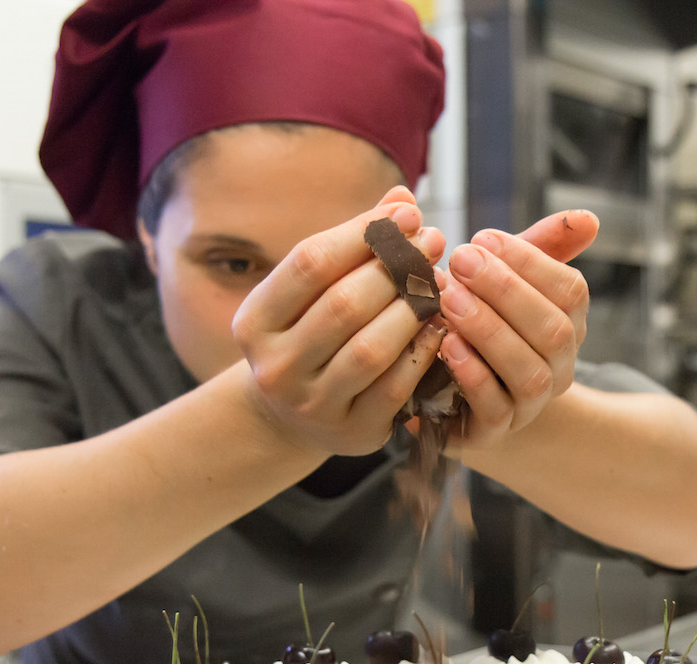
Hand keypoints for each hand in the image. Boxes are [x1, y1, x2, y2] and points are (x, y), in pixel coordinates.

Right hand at [231, 187, 447, 456]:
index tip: (407, 213)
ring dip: (413, 309)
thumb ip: (355, 244)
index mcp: (255, 321)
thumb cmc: (311, 334)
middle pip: (343, 305)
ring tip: (439, 280)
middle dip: (395, 267)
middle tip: (433, 242)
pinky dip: (424, 351)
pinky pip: (396, 387)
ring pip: (371, 349)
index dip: (362, 233)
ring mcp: (313, 404)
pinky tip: (442, 324)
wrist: (293, 418)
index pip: (309, 263)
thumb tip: (402, 198)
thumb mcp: (315, 291)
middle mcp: (276, 366)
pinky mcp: (353, 432)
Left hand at [437, 209, 596, 447]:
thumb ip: (541, 247)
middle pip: (553, 330)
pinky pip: (495, 408)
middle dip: (506, 291)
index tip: (483, 237)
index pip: (570, 291)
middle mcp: (559, 366)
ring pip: (528, 373)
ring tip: (450, 299)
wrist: (444, 389)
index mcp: (568, 324)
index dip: (530, 261)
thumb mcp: (504, 279)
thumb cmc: (477, 320)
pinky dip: (473, 375)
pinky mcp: (494, 430)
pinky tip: (446, 344)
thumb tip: (590, 219)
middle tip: (461, 260)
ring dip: (489, 331)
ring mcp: (530, 404)